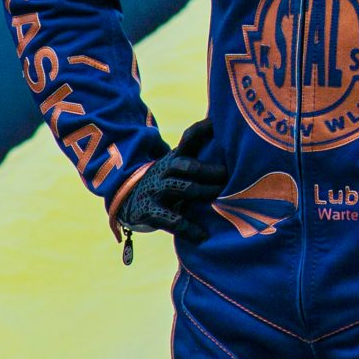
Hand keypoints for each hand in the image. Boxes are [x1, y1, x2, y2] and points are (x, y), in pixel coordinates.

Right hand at [116, 119, 226, 242]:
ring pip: (183, 188)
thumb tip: (225, 123)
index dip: (203, 129)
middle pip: (188, 166)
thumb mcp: (181, 159)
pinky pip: (172, 220)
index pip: (189, 138)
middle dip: (211, 171)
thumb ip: (202, 145)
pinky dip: (189, 229)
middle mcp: (166, 171)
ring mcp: (157, 191)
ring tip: (223, 199)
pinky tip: (203, 236)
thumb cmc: (168, 177)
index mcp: (176, 157)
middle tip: (231, 176)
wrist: (127, 198)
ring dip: (204, 193)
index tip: (219, 124)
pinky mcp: (149, 212)